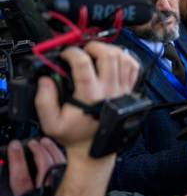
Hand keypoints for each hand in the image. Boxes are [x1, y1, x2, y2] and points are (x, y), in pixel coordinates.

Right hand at [8, 138, 65, 195]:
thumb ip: (15, 187)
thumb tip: (3, 167)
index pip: (21, 178)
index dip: (16, 159)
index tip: (14, 146)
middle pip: (45, 167)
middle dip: (37, 151)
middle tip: (31, 143)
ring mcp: (62, 193)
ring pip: (59, 166)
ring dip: (51, 151)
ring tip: (43, 142)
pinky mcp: (74, 191)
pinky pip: (69, 170)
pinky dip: (62, 158)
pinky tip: (57, 153)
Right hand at [40, 42, 139, 195]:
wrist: (94, 148)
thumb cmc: (74, 135)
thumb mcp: (51, 123)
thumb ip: (44, 100)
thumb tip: (46, 80)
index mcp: (90, 96)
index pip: (83, 63)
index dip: (72, 52)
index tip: (66, 54)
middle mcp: (110, 90)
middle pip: (108, 56)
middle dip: (94, 46)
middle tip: (84, 49)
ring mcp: (123, 90)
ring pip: (124, 59)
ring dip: (110, 50)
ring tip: (97, 52)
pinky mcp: (130, 92)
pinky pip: (134, 68)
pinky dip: (126, 58)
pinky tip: (114, 59)